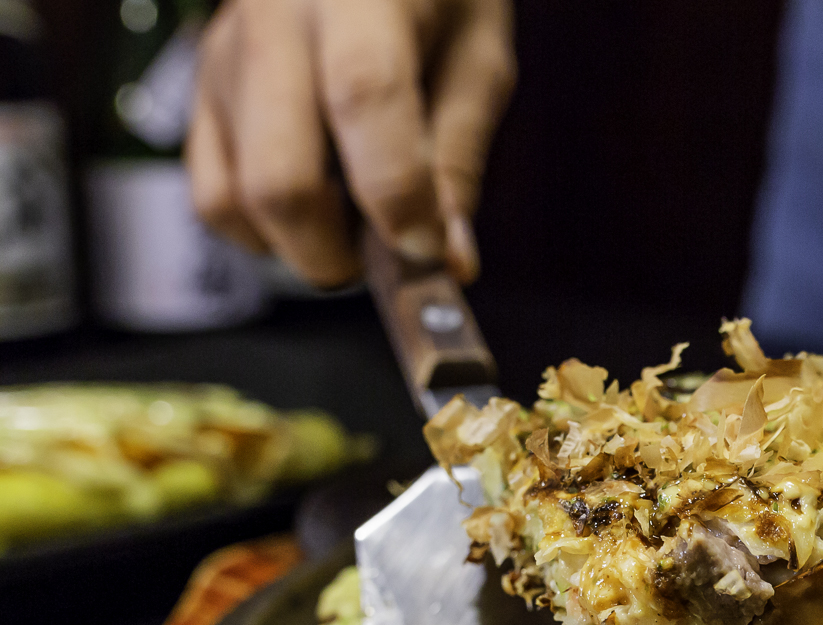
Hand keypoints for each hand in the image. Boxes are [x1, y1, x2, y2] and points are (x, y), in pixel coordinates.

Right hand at [187, 0, 514, 286]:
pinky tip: (316, 212)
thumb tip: (448, 261)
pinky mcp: (202, 89)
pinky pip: (212, 195)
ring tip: (355, 229)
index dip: (398, 192)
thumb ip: (459, 157)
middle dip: (338, 252)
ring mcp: (225, 57)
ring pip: (235, 197)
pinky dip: (263, 233)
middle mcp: (274, 21)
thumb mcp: (478, 59)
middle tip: (387, 257)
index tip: (428, 248)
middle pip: (280, 174)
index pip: (364, 97)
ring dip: (301, 248)